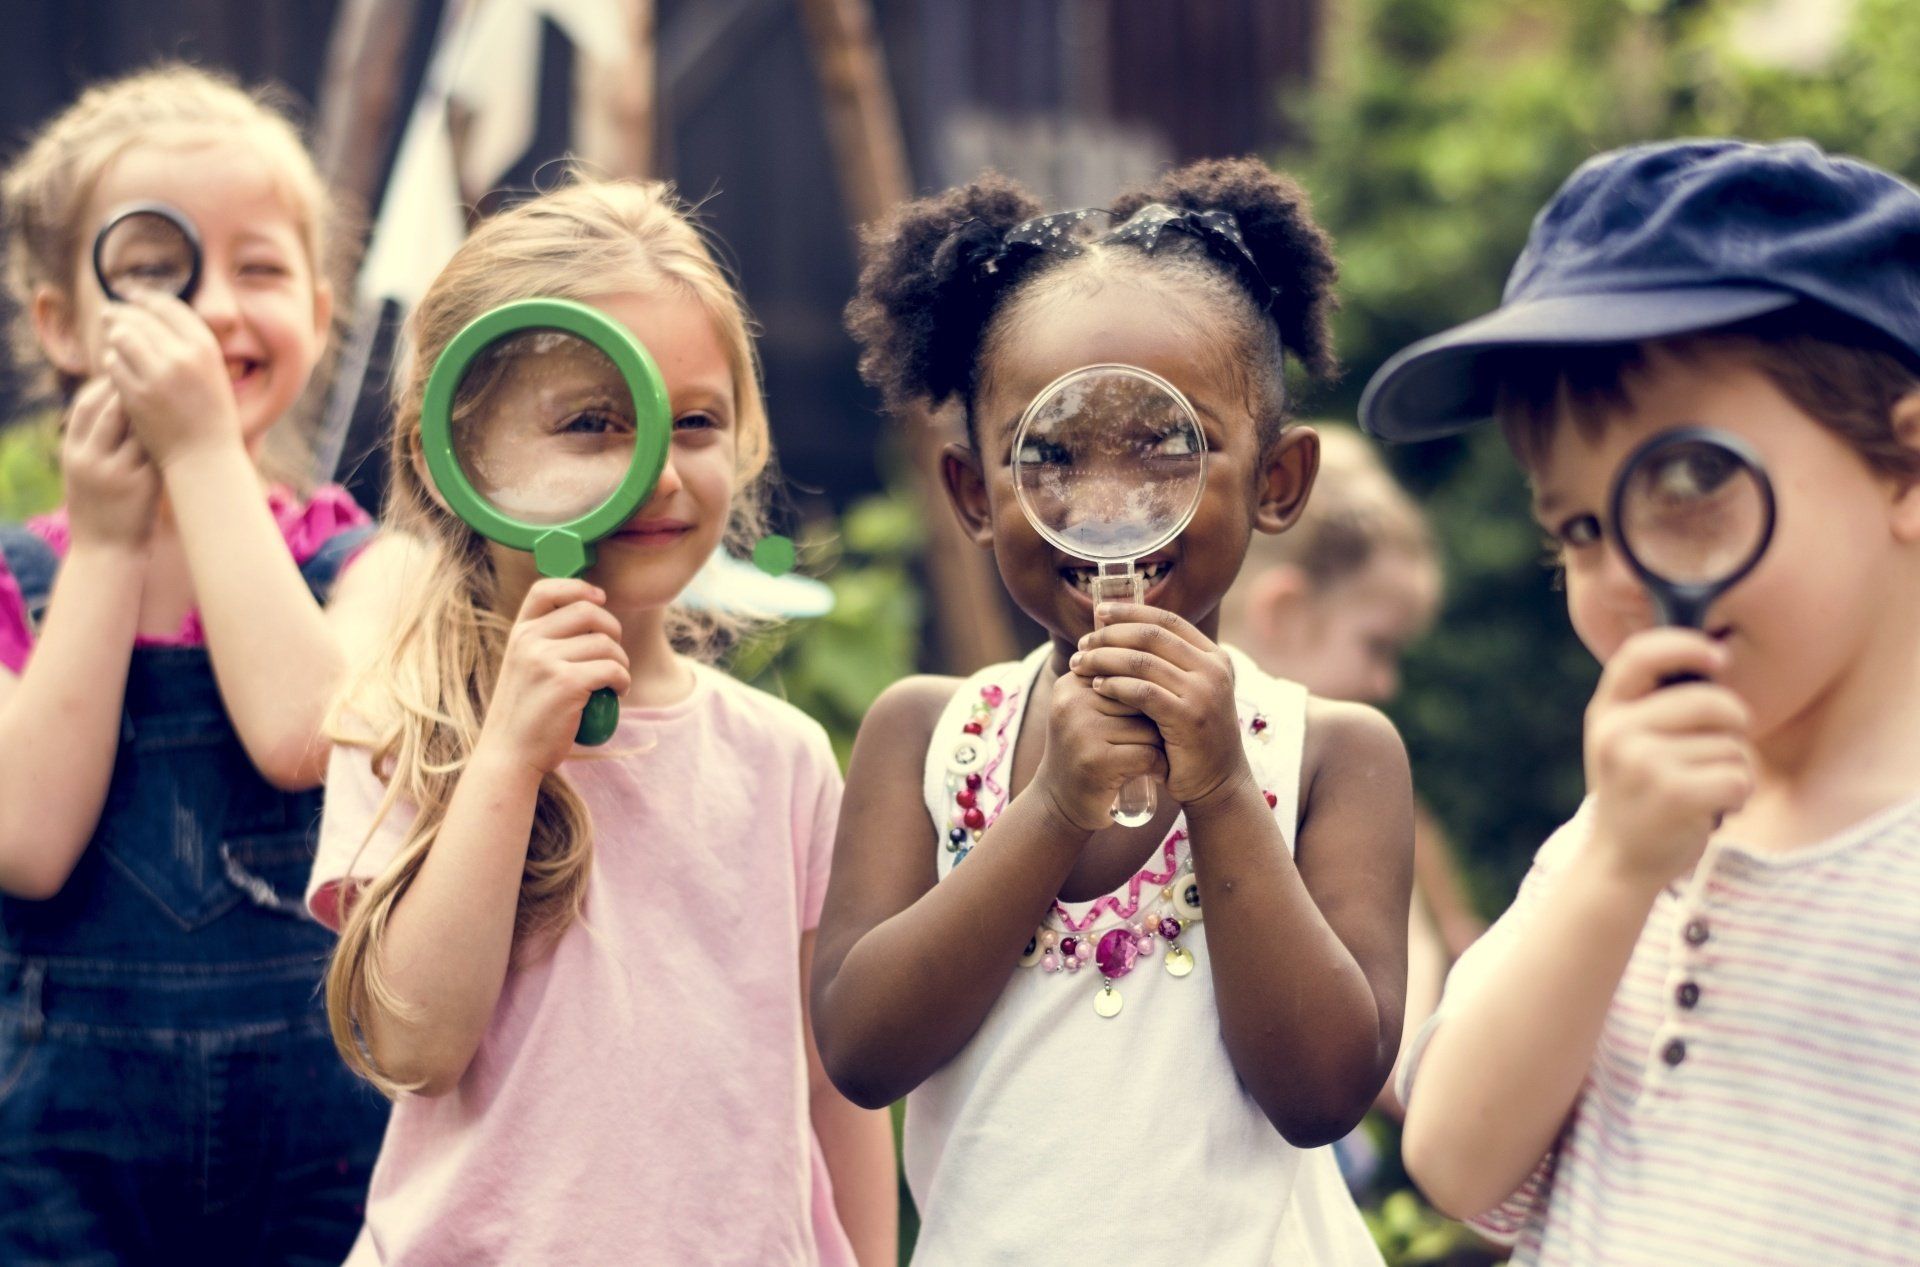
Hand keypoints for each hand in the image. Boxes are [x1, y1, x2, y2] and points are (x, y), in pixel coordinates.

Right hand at [62, 377, 159, 549]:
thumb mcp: (83, 472)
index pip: (84, 405)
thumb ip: (93, 441)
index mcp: (72, 452)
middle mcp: (90, 459)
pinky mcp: (143, 484)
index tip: (126, 374)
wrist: (106, 551)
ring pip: (136, 428)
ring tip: (170, 396)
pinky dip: (167, 434)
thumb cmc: (99, 507)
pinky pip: (156, 449)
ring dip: (153, 410)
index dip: (104, 386)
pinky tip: (181, 424)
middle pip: (109, 411)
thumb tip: (114, 403)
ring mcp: (116, 472)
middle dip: (131, 391)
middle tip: (155, 376)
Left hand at [98, 291, 240, 466]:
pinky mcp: (135, 393)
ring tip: (114, 339)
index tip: (132, 293)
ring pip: (121, 337)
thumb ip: (189, 345)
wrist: (205, 457)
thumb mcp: (213, 373)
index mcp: (205, 348)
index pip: (168, 306)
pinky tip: (116, 366)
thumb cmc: (211, 416)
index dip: (146, 297)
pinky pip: (112, 364)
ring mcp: (157, 375)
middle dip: (121, 313)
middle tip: (109, 312)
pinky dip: (111, 363)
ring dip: (115, 337)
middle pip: (140, 318)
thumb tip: (153, 314)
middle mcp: (182, 356)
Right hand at [475, 579, 631, 776]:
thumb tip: (590, 618)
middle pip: (588, 611)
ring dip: (621, 661)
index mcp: (519, 634)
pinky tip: (617, 692)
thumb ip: (545, 645)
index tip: (600, 598)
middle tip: (614, 653)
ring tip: (614, 680)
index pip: (545, 589)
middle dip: (612, 629)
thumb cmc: (524, 716)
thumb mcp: (524, 669)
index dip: (578, 587)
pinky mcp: (566, 683)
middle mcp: (529, 641)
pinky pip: (612, 668)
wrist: (509, 755)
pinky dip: (623, 680)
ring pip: (606, 643)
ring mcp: (546, 660)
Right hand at [1031, 663, 1168, 833]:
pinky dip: (1159, 767)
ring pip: (1150, 726)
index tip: (1147, 718)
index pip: (1130, 672)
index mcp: (1071, 682)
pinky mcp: (1095, 761)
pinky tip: (1153, 774)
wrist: (1060, 803)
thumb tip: (1157, 638)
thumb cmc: (1089, 752)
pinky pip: (1148, 754)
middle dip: (1156, 720)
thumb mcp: (1091, 709)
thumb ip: (1113, 679)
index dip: (1149, 697)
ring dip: (1161, 745)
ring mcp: (1081, 731)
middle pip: (1142, 697)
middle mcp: (1072, 702)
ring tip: (1148, 757)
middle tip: (1153, 740)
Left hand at [1069, 603, 1250, 813]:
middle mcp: (1213, 669)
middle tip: (1083, 643)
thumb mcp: (1187, 691)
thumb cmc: (1190, 735)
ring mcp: (1203, 693)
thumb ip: (1166, 664)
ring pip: (1142, 662)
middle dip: (1111, 636)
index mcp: (1213, 656)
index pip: (1167, 620)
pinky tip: (1096, 687)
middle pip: (1151, 636)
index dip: (1130, 612)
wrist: (1216, 782)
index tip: (1099, 612)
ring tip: (1080, 665)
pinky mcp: (1188, 718)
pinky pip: (1142, 692)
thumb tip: (1118, 630)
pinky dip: (1115, 686)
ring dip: (1104, 660)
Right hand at [1583, 629, 1752, 891]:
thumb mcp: (1625, 742)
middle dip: (1733, 724)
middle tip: (1716, 751)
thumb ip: (1653, 704)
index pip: (1640, 655)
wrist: (1618, 862)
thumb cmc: (1637, 794)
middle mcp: (1618, 733)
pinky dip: (1738, 795)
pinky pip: (1739, 777)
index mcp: (1606, 712)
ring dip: (1733, 769)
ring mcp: (1643, 763)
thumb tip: (1714, 658)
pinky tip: (1712, 808)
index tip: (1718, 657)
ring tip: (1701, 790)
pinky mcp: (1674, 795)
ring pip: (1731, 745)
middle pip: (1711, 702)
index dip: (1684, 646)